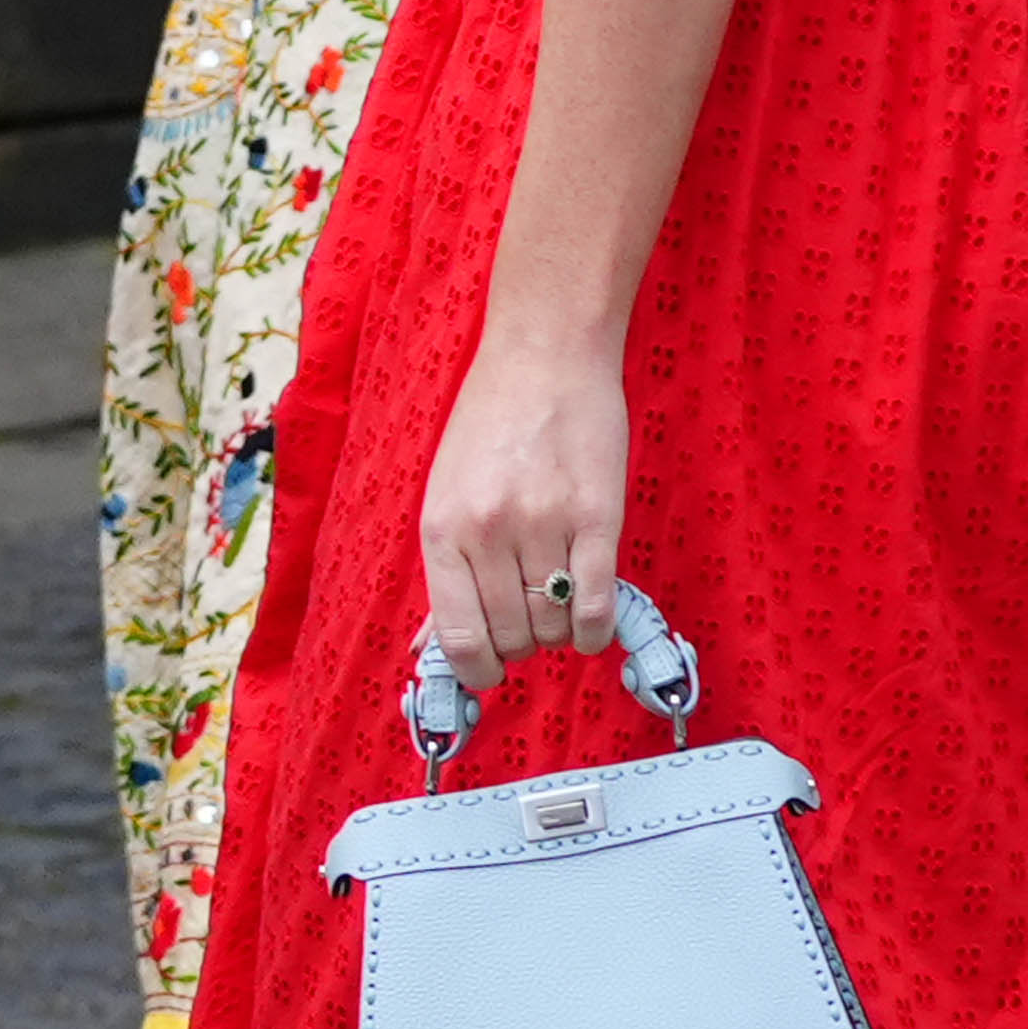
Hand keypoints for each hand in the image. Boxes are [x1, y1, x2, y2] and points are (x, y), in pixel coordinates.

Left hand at [415, 321, 627, 697]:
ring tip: (558, 604)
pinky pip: (598, 605)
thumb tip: (429, 647)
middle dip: (523, 646)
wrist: (544, 357)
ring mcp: (544, 523)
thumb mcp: (445, 495)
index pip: (458, 637)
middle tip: (530, 622)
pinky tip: (593, 623)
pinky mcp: (598, 517)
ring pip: (557, 626)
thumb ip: (445, 573)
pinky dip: (597, 631)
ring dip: (561, 632)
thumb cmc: (490, 425)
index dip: (478, 671)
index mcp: (442, 528)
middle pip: (512, 637)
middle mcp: (488, 530)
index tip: (491, 671)